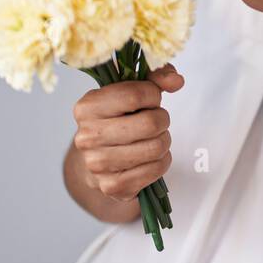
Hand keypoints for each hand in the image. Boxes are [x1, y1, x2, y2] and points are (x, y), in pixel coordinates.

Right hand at [72, 64, 181, 203]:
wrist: (101, 158)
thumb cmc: (120, 119)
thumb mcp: (132, 89)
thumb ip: (156, 76)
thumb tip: (175, 81)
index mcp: (87, 107)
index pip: (135, 94)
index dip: (154, 95)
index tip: (151, 99)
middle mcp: (86, 136)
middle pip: (150, 123)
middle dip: (162, 120)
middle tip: (155, 121)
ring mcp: (97, 164)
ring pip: (156, 147)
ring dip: (163, 141)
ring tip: (153, 138)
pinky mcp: (112, 186)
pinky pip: (155, 170)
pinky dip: (161, 162)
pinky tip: (150, 158)